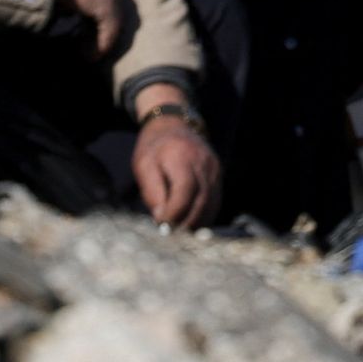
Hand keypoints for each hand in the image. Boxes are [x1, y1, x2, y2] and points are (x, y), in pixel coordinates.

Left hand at [129, 104, 221, 226]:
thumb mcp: (143, 165)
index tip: (162, 225)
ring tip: (180, 234)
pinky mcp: (219, 175)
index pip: (184, 191)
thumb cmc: (155, 147)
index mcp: (182, 157)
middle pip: (201, 202)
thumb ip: (152, 192)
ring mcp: (214, 169)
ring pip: (211, 205)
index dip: (175, 213)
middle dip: (186, 224)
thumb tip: (161, 219)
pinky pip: (215, 201)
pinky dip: (204, 216)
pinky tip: (190, 224)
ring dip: (196, 223)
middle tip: (171, 237)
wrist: (175, 124)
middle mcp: (203, 163)